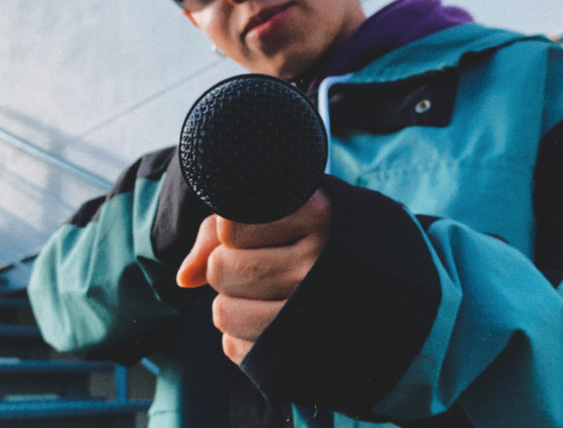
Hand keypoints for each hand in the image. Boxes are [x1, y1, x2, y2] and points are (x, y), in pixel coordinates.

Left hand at [176, 189, 331, 363]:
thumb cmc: (313, 233)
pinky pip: (235, 348)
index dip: (231, 228)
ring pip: (222, 312)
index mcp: (316, 215)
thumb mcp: (282, 209)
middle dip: (228, 263)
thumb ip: (221, 228)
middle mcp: (317, 264)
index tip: (257, 227)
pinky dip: (242, 334)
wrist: (378, 277)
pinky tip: (271, 316)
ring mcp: (312, 313)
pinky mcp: (303, 352)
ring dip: (232, 300)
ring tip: (264, 288)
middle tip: (260, 259)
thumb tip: (184, 279)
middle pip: (221, 269)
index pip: (228, 227)